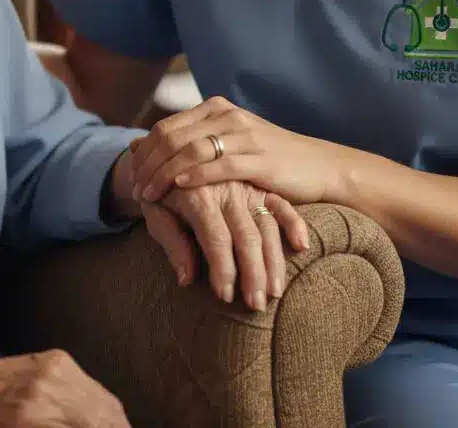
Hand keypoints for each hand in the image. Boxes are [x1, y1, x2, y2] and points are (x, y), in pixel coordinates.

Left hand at [129, 97, 343, 205]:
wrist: (318, 166)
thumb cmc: (269, 159)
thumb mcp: (229, 142)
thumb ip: (194, 140)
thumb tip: (146, 143)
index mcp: (216, 109)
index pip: (166, 127)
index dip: (144, 152)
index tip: (130, 175)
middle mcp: (227, 116)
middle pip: (172, 137)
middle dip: (148, 165)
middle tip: (134, 190)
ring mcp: (244, 136)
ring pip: (190, 151)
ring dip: (163, 174)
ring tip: (148, 195)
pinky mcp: (259, 159)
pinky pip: (218, 166)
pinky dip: (194, 176)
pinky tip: (178, 188)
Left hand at [141, 181, 309, 310]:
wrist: (170, 153)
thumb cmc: (160, 192)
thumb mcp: (156, 212)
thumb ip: (172, 242)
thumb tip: (187, 278)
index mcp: (198, 194)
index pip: (215, 237)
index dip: (222, 268)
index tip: (225, 295)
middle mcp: (226, 188)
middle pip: (245, 235)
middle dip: (253, 273)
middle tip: (256, 305)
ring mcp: (246, 186)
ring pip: (266, 225)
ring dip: (273, 259)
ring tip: (276, 292)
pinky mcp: (259, 186)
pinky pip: (280, 204)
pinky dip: (294, 223)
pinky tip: (301, 245)